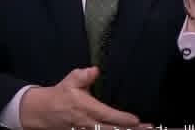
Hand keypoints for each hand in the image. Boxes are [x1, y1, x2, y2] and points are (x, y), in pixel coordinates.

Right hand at [19, 67, 145, 128]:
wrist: (44, 112)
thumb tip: (95, 70)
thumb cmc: (61, 94)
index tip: (136, 119)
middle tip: (149, 128)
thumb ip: (83, 75)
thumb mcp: (70, 80)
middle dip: (130, 129)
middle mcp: (87, 123)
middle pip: (112, 129)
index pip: (106, 115)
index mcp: (85, 108)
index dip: (121, 119)